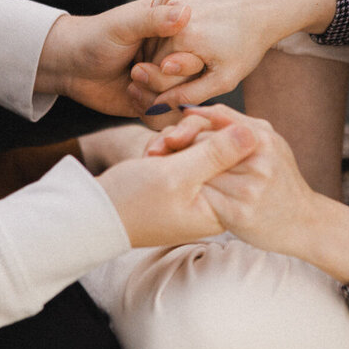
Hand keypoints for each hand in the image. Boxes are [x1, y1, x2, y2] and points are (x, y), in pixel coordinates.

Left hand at [35, 0, 191, 115]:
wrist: (70, 66)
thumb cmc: (94, 37)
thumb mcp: (125, 24)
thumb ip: (155, 20)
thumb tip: (187, 11)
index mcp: (172, 31)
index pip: (198, 50)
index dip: (184, 62)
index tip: (162, 62)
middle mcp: (173, 56)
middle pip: (192, 78)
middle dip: (164, 80)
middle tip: (136, 72)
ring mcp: (165, 80)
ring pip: (180, 99)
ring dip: (154, 95)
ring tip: (131, 82)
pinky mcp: (155, 101)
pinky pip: (165, 114)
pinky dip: (147, 108)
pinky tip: (130, 95)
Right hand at [95, 119, 257, 246]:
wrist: (94, 212)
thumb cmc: (132, 200)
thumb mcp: (176, 174)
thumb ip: (217, 154)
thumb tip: (254, 136)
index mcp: (221, 207)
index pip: (238, 157)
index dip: (212, 136)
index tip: (183, 139)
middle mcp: (214, 200)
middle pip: (221, 149)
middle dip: (189, 139)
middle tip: (163, 148)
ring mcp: (198, 190)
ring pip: (201, 145)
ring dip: (174, 141)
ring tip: (152, 155)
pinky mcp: (182, 181)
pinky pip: (185, 152)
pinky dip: (167, 148)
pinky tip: (149, 157)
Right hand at [127, 0, 337, 113]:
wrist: (261, 9)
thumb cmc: (246, 46)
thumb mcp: (223, 79)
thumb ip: (189, 94)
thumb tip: (157, 106)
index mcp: (184, 38)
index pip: (156, 69)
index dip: (172, 78)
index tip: (192, 74)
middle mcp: (174, 12)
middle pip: (153, 49)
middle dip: (167, 60)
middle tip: (195, 60)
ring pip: (154, 31)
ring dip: (166, 42)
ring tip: (196, 43)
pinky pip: (161, 14)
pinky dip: (169, 24)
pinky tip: (193, 27)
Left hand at [143, 105, 317, 255]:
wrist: (305, 222)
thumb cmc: (279, 179)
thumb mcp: (266, 141)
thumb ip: (232, 121)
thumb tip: (191, 109)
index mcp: (261, 135)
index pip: (207, 122)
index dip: (182, 129)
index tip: (167, 140)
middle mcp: (257, 159)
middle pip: (199, 147)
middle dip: (175, 150)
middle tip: (158, 155)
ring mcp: (249, 188)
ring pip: (197, 174)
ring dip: (179, 175)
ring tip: (170, 176)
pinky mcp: (239, 214)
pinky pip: (202, 200)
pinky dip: (191, 198)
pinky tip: (184, 198)